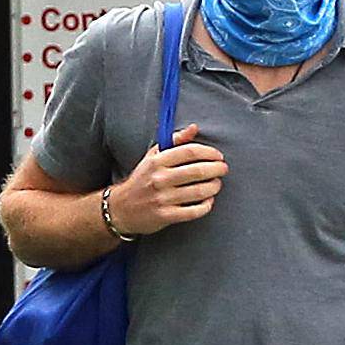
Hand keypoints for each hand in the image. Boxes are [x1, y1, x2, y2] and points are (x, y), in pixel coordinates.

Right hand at [106, 124, 227, 234]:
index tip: (218, 156)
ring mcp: (162, 198)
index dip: (209, 152)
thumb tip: (194, 128)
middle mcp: (159, 178)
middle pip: (198, 171)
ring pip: (199, 191)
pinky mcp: (165, 216)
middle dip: (217, 169)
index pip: (190, 151)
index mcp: (157, 161)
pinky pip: (194, 211)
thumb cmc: (142, 180)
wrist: (120, 208)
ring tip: (217, 184)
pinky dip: (206, 205)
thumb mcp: (153, 156)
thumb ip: (175, 141)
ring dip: (214, 187)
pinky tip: (209, 200)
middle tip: (223, 169)